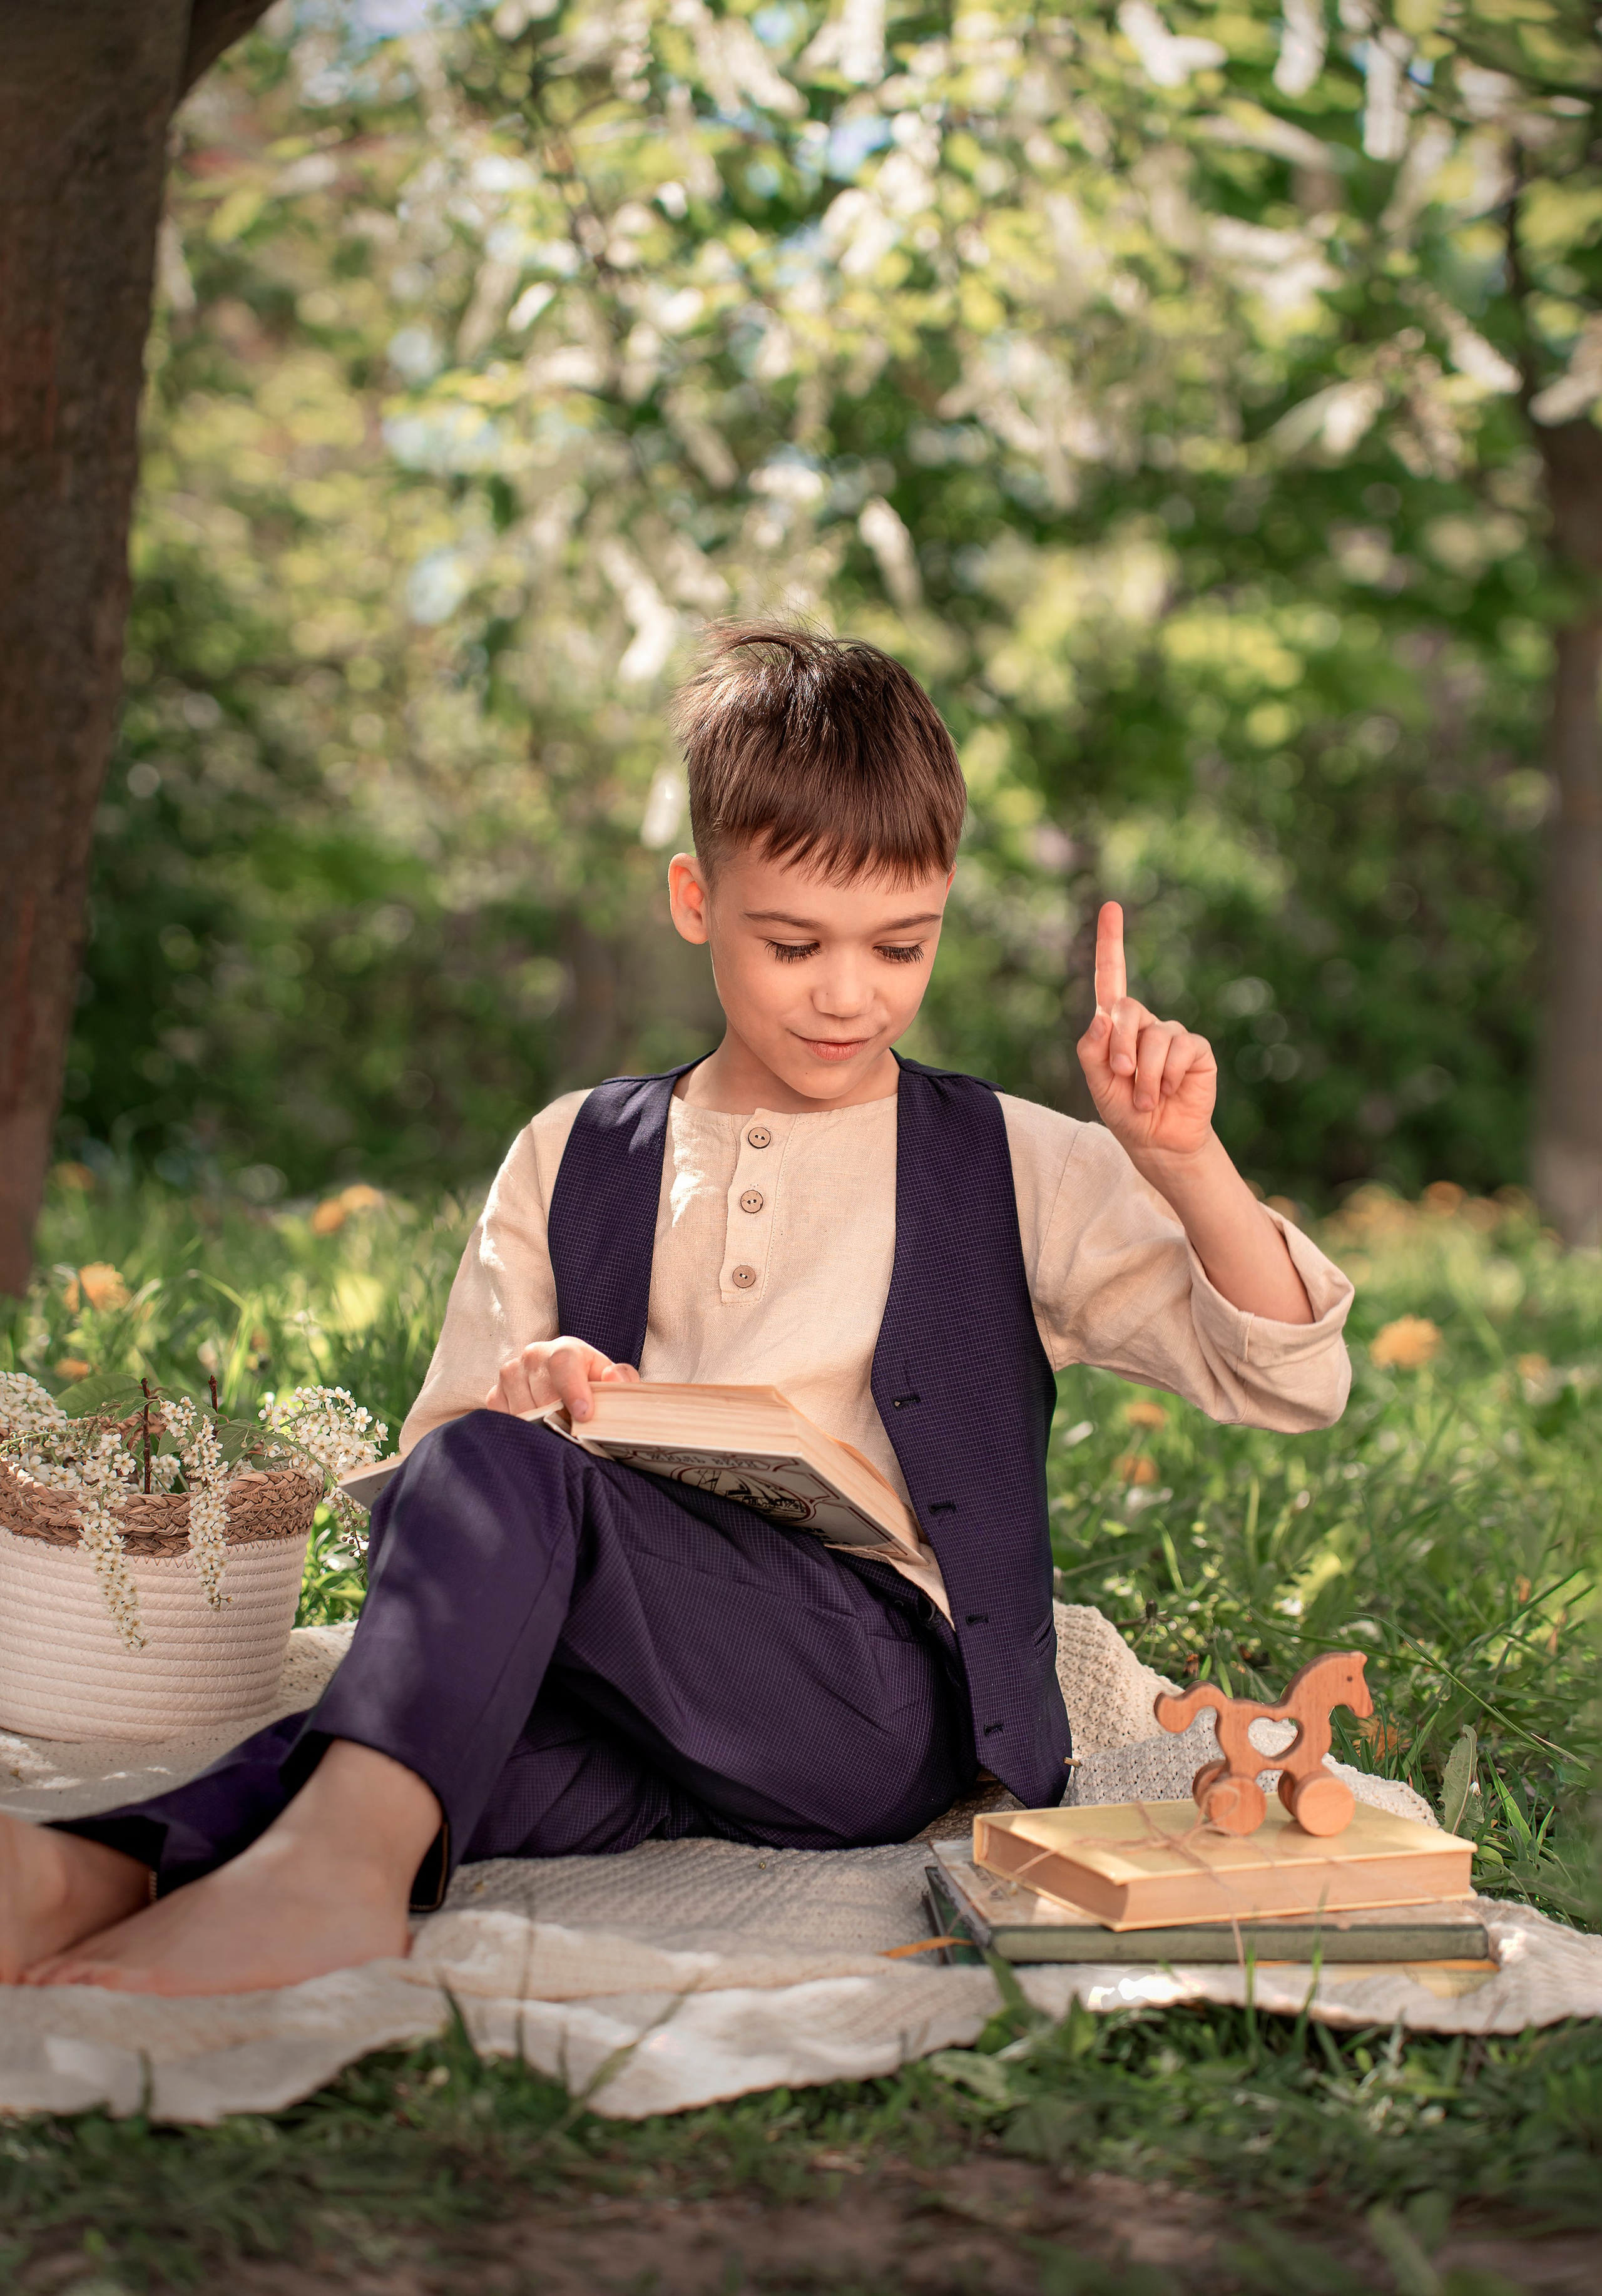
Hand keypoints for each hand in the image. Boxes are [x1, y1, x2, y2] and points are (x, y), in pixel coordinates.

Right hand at [485, 1337, 639, 1422]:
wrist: (566, 1390)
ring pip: (522, 1409)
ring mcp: (510, 1375)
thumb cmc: (592, 1387)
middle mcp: (533, 1356)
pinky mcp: (496, 1395)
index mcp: (565, 1349)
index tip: (585, 1415)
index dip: (573, 1389)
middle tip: (575, 1436)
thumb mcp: (614, 1382)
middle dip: (561, 1418)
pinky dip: (522, 1430)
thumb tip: (612, 1377)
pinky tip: (538, 1432)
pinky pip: (504, 1419)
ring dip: (542, 1427)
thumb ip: (622, 1378)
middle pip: (542, 1393)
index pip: (563, 1363)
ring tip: (559, 1435)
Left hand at [1077, 902, 1217, 1163]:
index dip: (1111, 942)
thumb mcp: (1096, 1084)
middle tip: (1122, 1077)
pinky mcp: (1196, 1049)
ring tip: (1146, 1098)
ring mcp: (1172, 1034)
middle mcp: (1145, 1023)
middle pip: (1126, 1009)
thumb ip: (1090, 1051)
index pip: (1111, 978)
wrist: (1158, 1140)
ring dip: (1145, 1075)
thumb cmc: (1123, 1109)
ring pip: (1153, 1038)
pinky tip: (1171, 1091)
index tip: (1110, 906)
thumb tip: (1100, 1017)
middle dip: (1119, 1048)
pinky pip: (1180, 1051)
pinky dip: (1168, 1076)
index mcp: (1116, 1026)